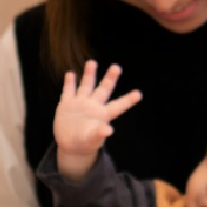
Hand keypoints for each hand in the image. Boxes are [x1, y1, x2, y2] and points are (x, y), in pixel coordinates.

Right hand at [54, 61, 141, 179]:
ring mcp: (80, 104)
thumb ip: (99, 134)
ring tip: (92, 62)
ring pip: (86, 86)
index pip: (117, 106)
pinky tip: (71, 74)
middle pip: (103, 90)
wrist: (71, 143)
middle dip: (109, 79)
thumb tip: (108, 130)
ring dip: (89, 74)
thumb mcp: (92, 140)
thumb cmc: (86, 143)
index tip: (139, 94)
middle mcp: (93, 106)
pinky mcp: (67, 105)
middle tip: (116, 67)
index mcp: (103, 115)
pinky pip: (68, 91)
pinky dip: (69, 83)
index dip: (127, 100)